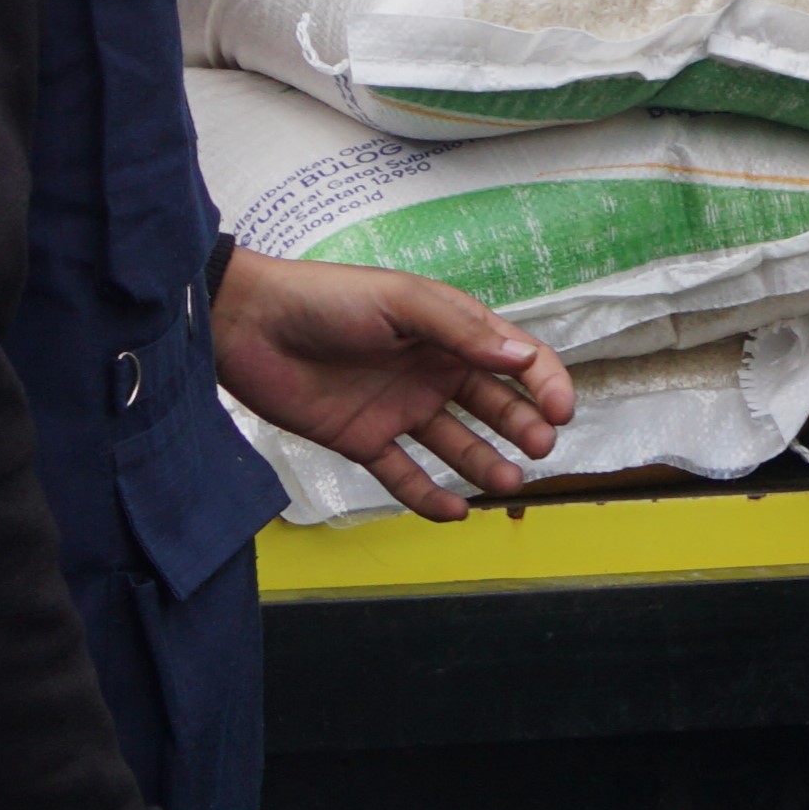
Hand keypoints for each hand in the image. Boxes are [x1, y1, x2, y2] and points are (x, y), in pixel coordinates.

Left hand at [212, 250, 572, 525]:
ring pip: (456, 444)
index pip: (514, 358)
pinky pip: (405, 474)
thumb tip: (522, 359)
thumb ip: (462, 331)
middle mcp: (432, 370)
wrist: (248, 325)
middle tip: (539, 448)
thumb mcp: (403, 302)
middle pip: (493, 405)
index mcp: (450, 331)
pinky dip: (429, 495)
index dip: (544, 382)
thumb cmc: (327, 299)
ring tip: (506, 484)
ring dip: (485, 464)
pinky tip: (454, 510)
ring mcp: (400, 407)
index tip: (561, 411)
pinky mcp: (364, 439)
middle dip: (523, 427)